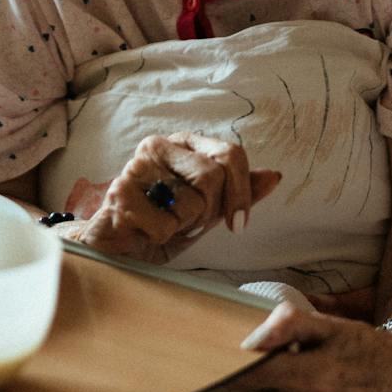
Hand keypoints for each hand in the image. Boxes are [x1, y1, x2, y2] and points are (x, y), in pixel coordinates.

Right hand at [71, 133, 280, 264]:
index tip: (238, 225)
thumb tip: (275, 176)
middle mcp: (159, 145)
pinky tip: (144, 231)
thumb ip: (239, 192)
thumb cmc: (161, 225)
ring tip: (163, 224)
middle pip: (213, 176)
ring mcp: (136, 165)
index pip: (231, 153)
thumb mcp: (208, 211)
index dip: (242, 193)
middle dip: (208, 212)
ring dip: (184, 226)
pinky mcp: (120, 191)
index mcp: (184, 143)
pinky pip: (166, 223)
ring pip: (191, 201)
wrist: (117, 248)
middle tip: (187, 223)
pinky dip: (161, 238)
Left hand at [228, 302, 391, 391]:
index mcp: (310, 378)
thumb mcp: (328, 325)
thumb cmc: (359, 348)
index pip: (246, 375)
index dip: (234, 363)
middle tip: (277, 364)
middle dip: (253, 378)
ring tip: (292, 383)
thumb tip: (250, 339)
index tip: (234, 354)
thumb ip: (288, 324)